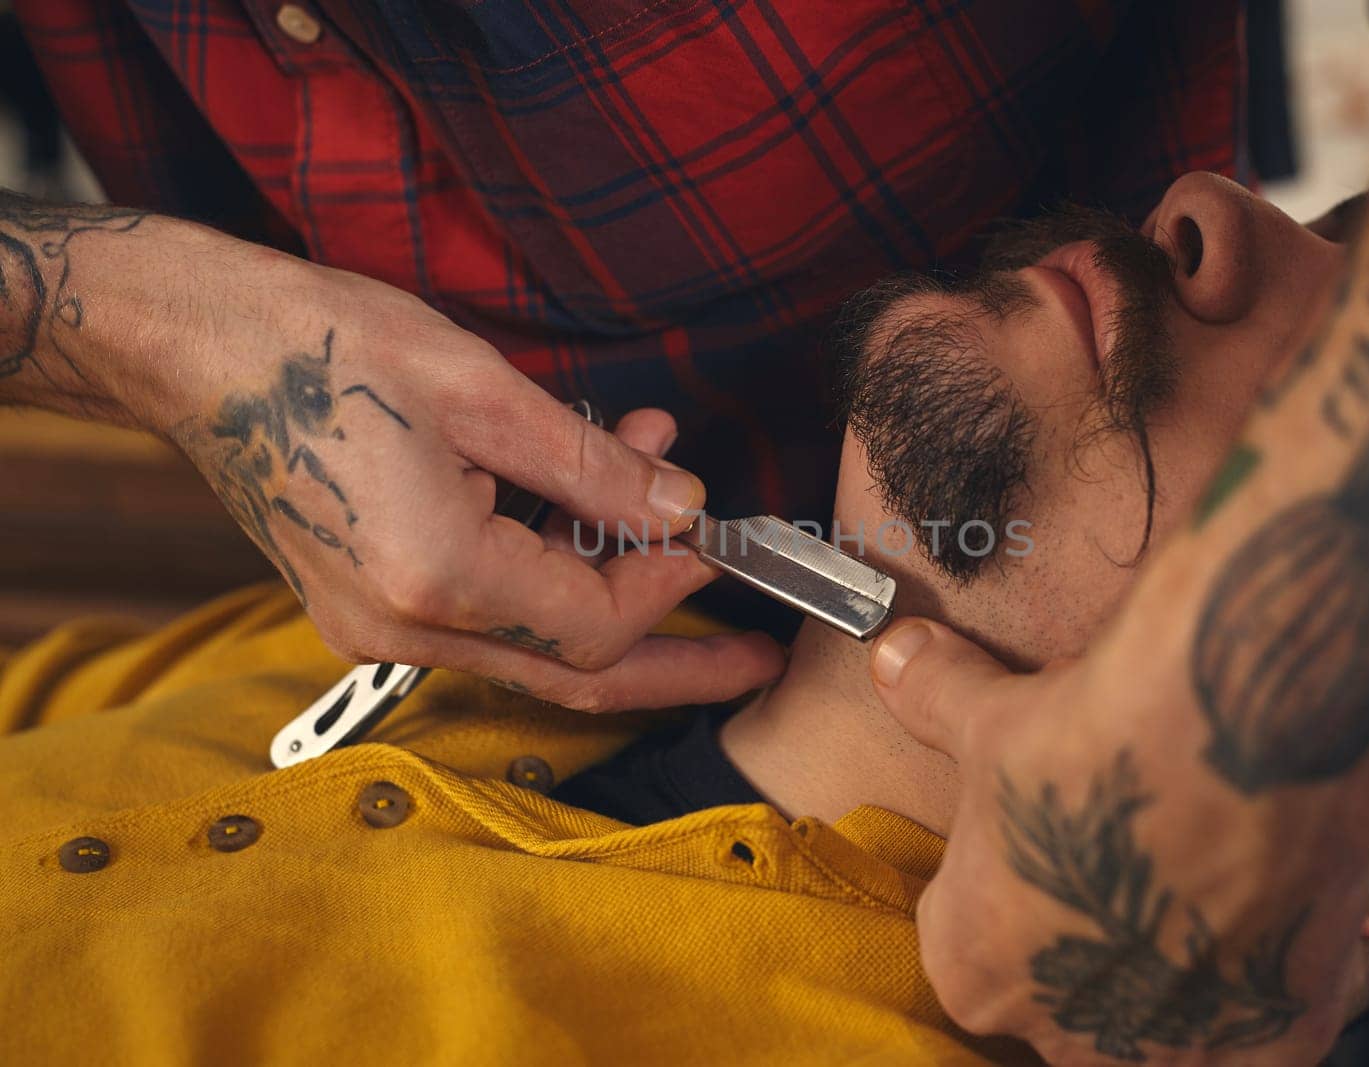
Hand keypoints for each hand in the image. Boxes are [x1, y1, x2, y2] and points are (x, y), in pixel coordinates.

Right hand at [150, 244, 783, 709]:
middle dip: (674, 667)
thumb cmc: (326, 348)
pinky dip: (545, 573)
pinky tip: (583, 501)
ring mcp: (376, 626)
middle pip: (572, 675)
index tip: (714, 536)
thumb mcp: (485, 392)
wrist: (197, 347)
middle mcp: (402, 627)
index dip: (669, 584)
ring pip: (531, 652)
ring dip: (607, 588)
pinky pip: (484, 618)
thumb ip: (593, 468)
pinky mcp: (366, 605)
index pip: (593, 623)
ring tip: (664, 501)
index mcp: (435, 578)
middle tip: (753, 659)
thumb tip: (680, 510)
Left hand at [868, 619, 1368, 1064]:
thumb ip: (934, 697)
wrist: (1237, 742)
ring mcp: (1171, 1052)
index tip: (1062, 823)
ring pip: (1170, 1011)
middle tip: (1138, 836)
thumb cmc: (1094, 744)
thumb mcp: (988, 716)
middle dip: (1102, 918)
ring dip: (1186, 950)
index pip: (979, 938)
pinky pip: (1269, 1019)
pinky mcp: (1277, 1044)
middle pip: (1073, 985)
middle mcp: (1061, 1036)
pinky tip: (1280, 891)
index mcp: (973, 971)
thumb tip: (896, 655)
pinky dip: (1278, 965)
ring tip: (1213, 857)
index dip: (1020, 873)